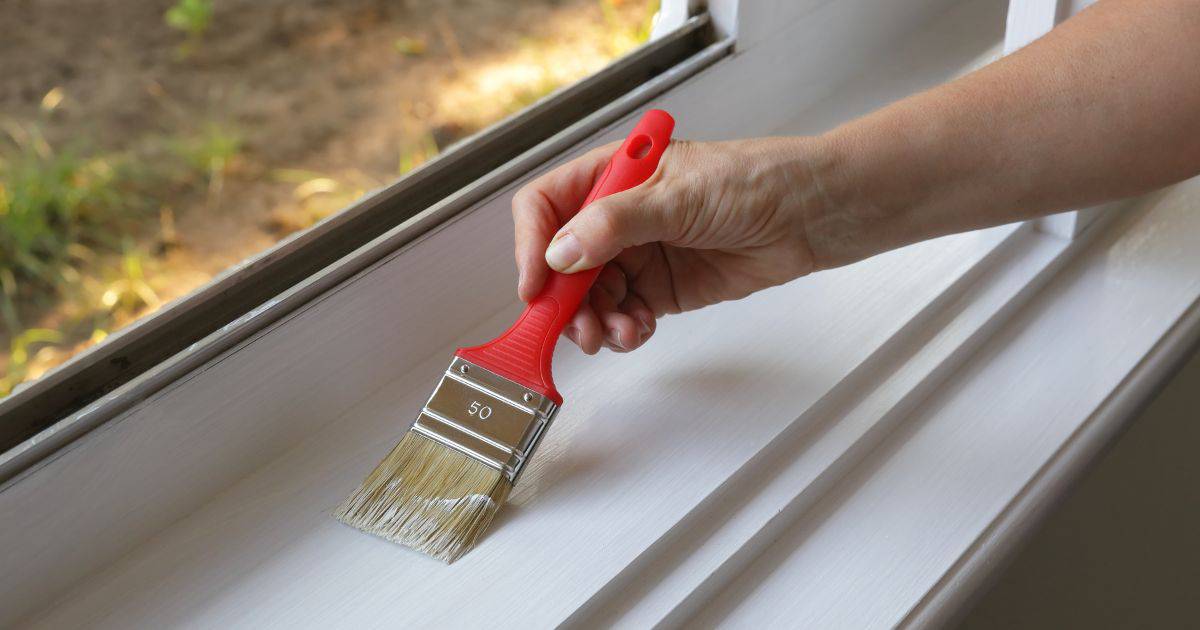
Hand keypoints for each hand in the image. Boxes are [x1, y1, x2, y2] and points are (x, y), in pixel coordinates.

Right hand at [511, 137, 825, 353]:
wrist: (811, 215)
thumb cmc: (756, 181)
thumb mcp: (680, 196)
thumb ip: (616, 223)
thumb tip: (562, 252)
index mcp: (614, 176)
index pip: (547, 206)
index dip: (533, 244)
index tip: (537, 285)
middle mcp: (619, 215)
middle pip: (563, 262)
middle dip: (566, 299)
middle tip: (579, 328)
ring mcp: (639, 253)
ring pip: (591, 296)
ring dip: (596, 321)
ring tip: (618, 333)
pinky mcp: (662, 289)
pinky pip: (624, 315)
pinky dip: (624, 330)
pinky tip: (638, 331)